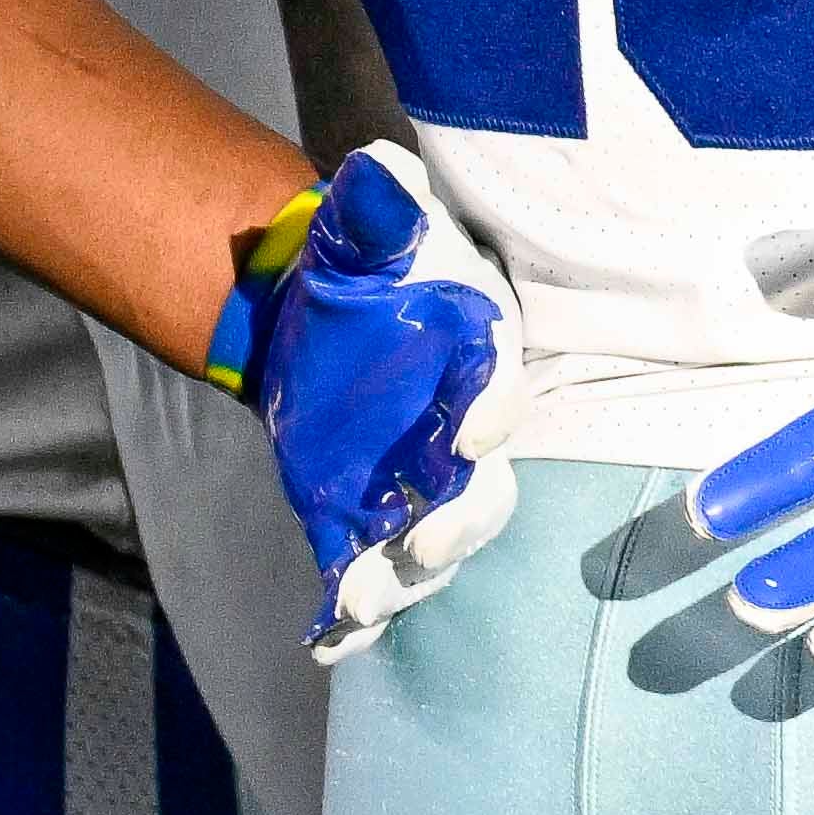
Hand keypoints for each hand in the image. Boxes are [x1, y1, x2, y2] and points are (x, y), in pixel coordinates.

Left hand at [208, 136, 517, 652]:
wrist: (315, 317)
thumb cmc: (368, 270)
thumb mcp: (370, 227)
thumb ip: (380, 204)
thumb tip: (374, 168)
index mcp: (475, 365)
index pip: (498, 395)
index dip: (490, 412)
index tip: (466, 426)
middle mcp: (457, 438)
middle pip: (482, 494)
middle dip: (459, 523)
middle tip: (426, 545)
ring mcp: (410, 489)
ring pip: (427, 548)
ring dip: (402, 583)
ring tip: (360, 604)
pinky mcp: (356, 519)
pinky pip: (363, 574)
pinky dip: (349, 619)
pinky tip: (326, 647)